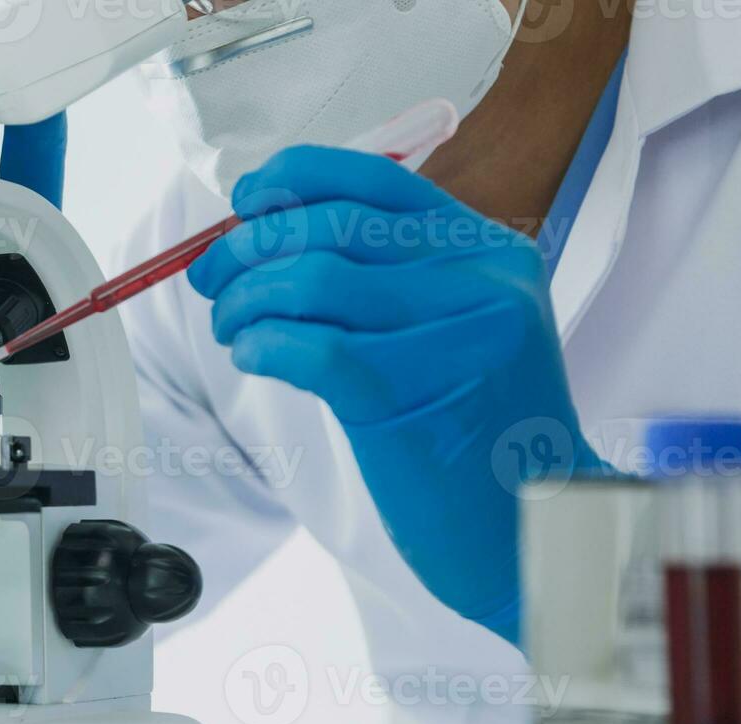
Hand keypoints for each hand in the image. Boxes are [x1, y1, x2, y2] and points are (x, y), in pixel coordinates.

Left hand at [187, 146, 607, 644]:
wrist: (527, 527)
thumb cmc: (475, 433)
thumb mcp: (455, 330)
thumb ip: (387, 275)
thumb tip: (268, 231)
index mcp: (490, 249)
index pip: (376, 180)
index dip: (295, 178)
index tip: (245, 198)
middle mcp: (482, 277)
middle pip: (331, 226)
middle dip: (249, 248)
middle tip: (214, 280)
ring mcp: (454, 333)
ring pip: (313, 279)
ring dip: (247, 301)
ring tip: (234, 329)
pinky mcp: (412, 393)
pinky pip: (310, 346)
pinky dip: (262, 345)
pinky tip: (255, 357)